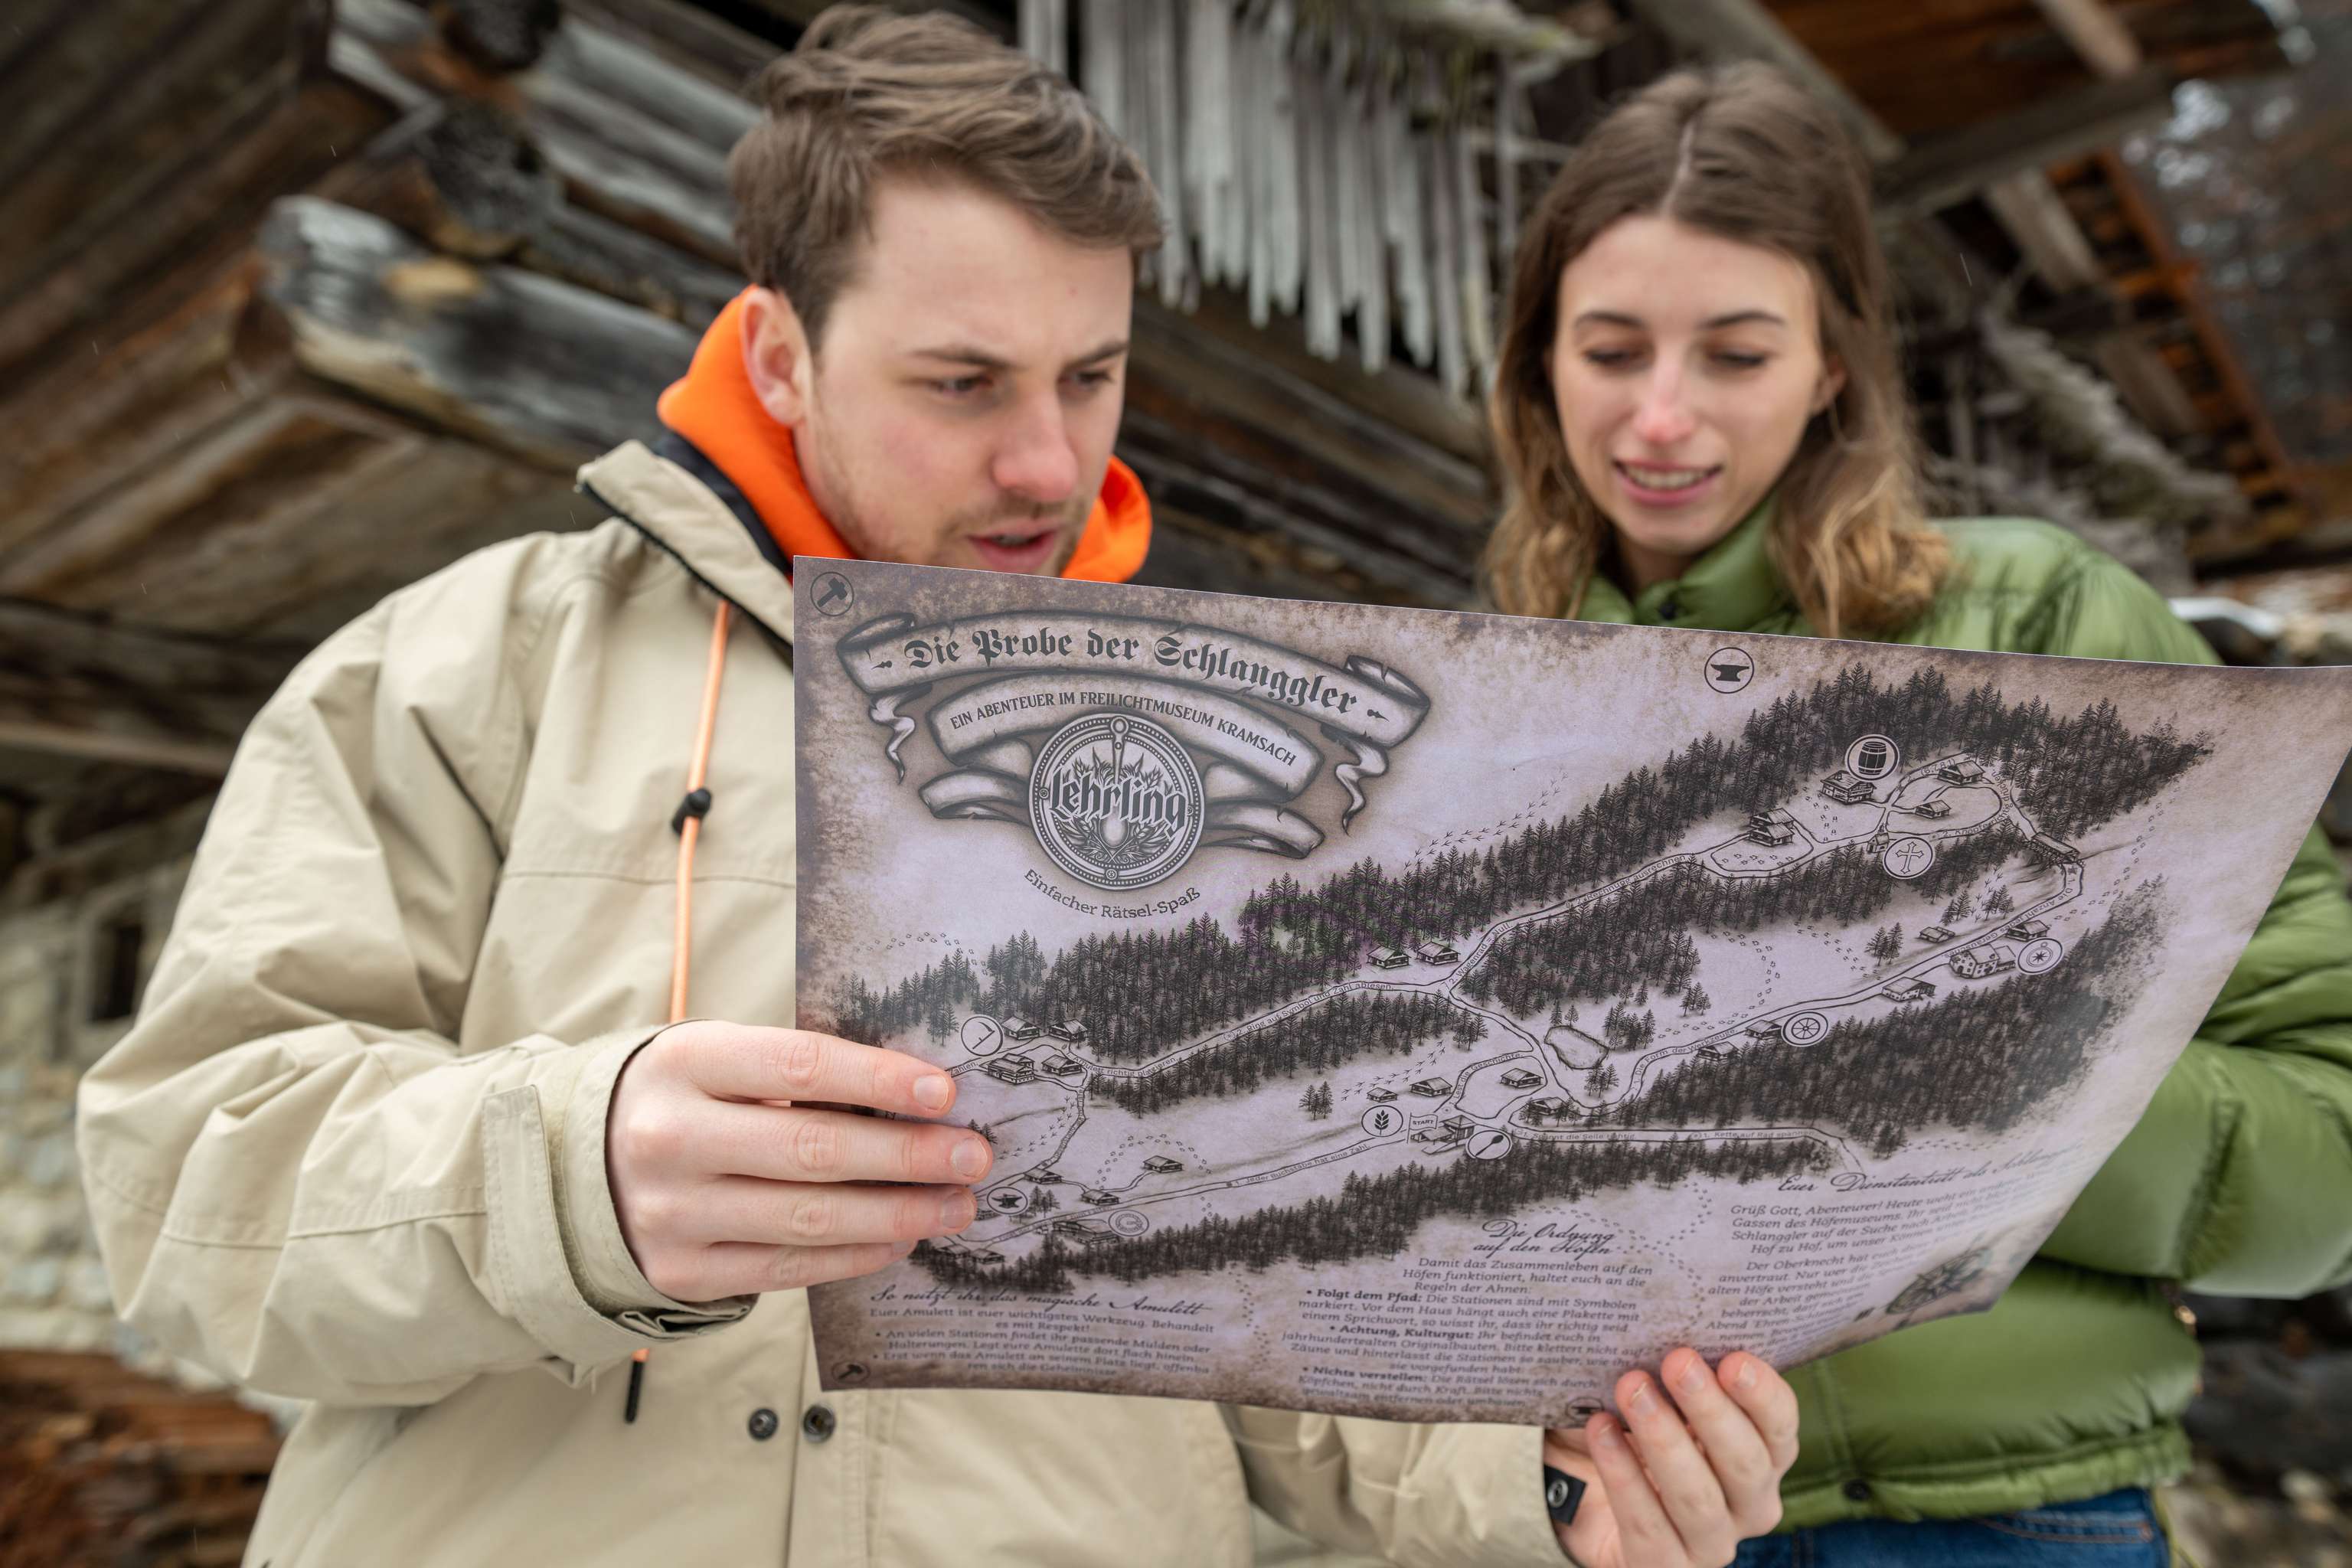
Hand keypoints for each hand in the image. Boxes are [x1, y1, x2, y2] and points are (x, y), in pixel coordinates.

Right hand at [606, 1021, 991, 1301]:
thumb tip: (916, 1099)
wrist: (575, 1167)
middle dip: (907, 1154)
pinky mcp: (681, 1271)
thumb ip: (798, 1074)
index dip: (879, 1078)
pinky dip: (854, 1253)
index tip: (946, 1092)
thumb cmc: (683, 1099)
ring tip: (956, 1204)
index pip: (800, 1065)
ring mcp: (672, 1212)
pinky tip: (900, 1238)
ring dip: (898, 1212)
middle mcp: (671, 1138)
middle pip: (813, 1148)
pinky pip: (787, 1267)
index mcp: (685, 1062)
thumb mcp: (718, 1061)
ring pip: (808, 1217)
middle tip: (973, 1156)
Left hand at [1543, 1349, 1796, 1567]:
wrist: (1580, 1486)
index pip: (1781, 1426)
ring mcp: (1712, 1542)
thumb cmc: (1633, 1423)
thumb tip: (1663, 1317)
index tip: (1732, 1358)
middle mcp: (1750, 1503)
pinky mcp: (1666, 1567)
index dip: (1762, 1394)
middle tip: (1677, 1362)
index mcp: (1763, 1453)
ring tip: (1631, 1389)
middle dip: (1710, 1409)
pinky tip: (1600, 1431)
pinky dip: (1623, 1475)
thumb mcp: (1659, 1388)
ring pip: (1697, 1496)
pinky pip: (1648, 1525)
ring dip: (1663, 1439)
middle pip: (1745, 1461)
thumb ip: (1675, 1365)